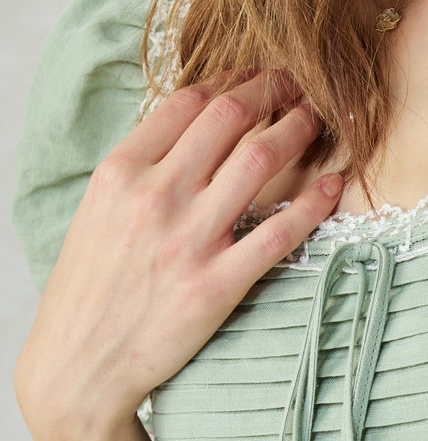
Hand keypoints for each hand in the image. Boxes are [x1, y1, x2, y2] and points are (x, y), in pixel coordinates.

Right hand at [14, 67, 342, 440]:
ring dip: (298, 131)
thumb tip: (191, 130)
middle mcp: (155, 197)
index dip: (233, 78)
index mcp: (121, 173)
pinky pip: (280, 233)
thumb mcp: (99, 212)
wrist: (80, 365)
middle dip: (273, 90)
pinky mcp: (217, 286)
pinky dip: (314, 203)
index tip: (257, 75)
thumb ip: (141, 169)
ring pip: (260, 162)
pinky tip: (334, 185)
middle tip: (298, 84)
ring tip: (319, 120)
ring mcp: (189, 241)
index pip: (188, 102)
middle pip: (229, 118)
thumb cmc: (91, 288)